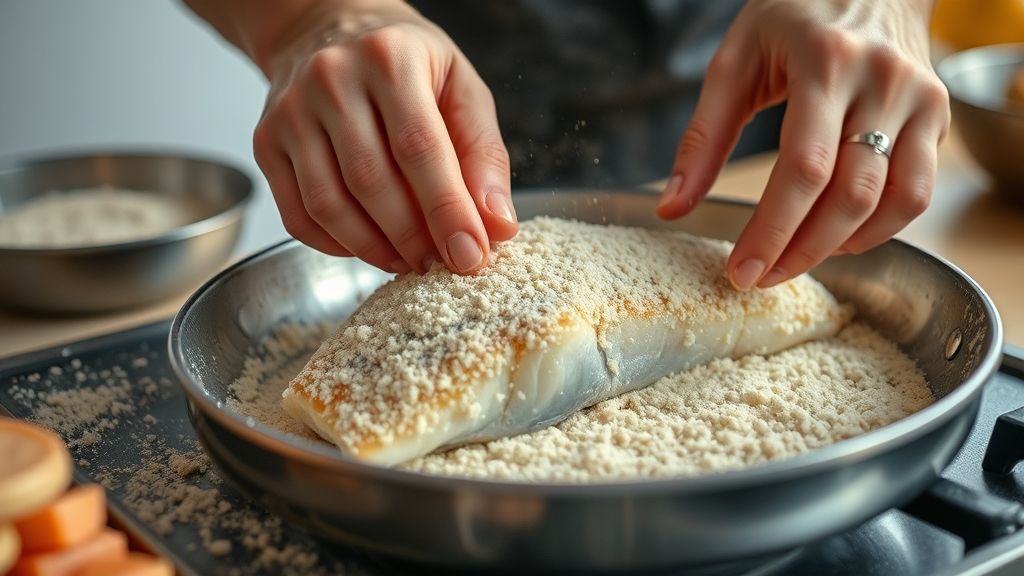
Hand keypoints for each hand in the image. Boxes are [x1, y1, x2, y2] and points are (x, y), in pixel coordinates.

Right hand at [252, 0, 516, 273]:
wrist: (327, 26)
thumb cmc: (406, 64)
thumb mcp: (461, 89)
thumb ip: (484, 157)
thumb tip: (497, 225)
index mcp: (390, 59)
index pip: (419, 148)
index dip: (447, 210)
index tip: (470, 256)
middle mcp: (331, 79)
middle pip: (371, 181)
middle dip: (412, 238)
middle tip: (441, 264)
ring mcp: (291, 112)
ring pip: (328, 205)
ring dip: (374, 249)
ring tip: (408, 260)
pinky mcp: (266, 141)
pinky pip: (298, 216)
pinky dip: (336, 245)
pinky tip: (368, 245)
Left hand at [657, 0, 949, 289]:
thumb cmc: (792, 17)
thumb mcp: (734, 62)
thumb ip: (702, 137)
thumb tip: (672, 206)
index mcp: (825, 62)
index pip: (804, 168)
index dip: (772, 230)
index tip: (742, 270)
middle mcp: (882, 81)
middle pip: (850, 194)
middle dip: (801, 250)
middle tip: (760, 277)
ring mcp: (919, 99)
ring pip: (892, 201)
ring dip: (841, 247)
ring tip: (794, 260)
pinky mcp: (939, 115)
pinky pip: (917, 193)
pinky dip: (879, 229)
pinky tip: (839, 238)